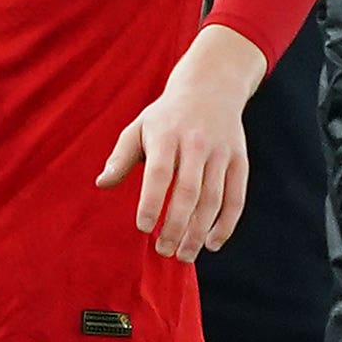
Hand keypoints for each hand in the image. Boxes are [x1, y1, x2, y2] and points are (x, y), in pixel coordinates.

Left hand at [96, 24, 269, 260]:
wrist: (212, 86)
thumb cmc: (167, 116)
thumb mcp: (139, 127)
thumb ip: (121, 157)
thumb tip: (102, 184)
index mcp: (166, 135)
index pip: (159, 172)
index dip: (151, 201)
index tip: (143, 227)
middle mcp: (196, 144)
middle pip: (188, 191)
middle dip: (176, 226)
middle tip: (164, 250)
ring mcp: (220, 153)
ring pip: (213, 199)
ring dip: (199, 231)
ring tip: (184, 254)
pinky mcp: (239, 160)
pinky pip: (236, 197)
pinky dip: (226, 224)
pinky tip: (212, 243)